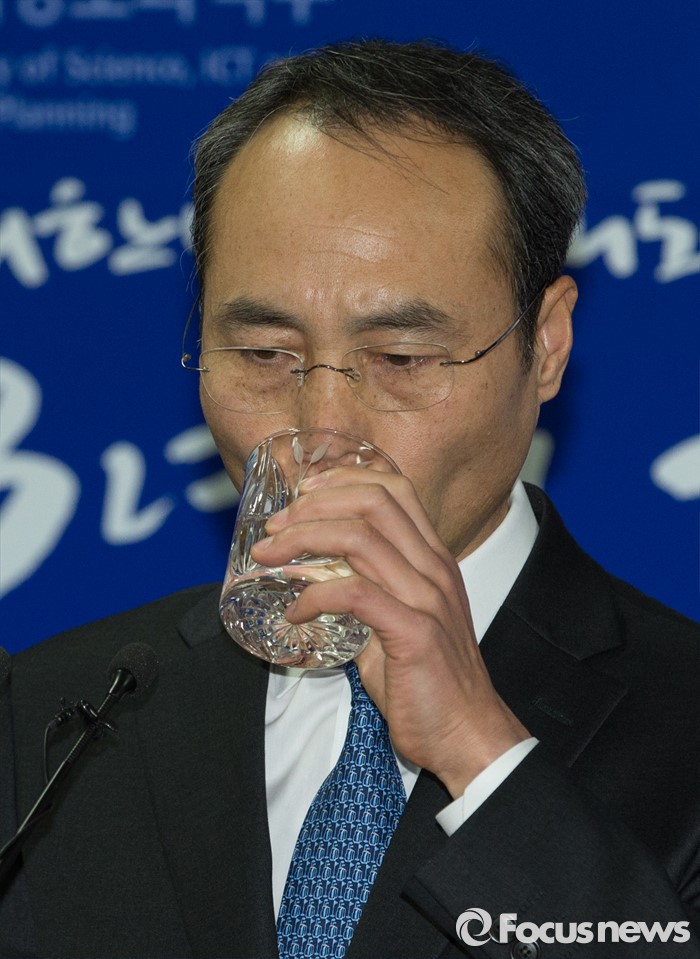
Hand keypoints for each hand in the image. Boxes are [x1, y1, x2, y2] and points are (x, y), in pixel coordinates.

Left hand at [251, 468, 529, 797]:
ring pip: (359, 538)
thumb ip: (363, 596)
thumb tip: (316, 583)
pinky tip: (295, 614)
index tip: (303, 494)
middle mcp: (434, 569)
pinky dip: (314, 595)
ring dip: (303, 541)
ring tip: (269, 559)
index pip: (394, 489)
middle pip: (372, 502)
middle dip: (313, 506)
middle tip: (274, 528)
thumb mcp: (397, 623)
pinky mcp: (414, 632)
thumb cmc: (429, 684)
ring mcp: (427, 597)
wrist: (467, 736)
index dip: (343, 480)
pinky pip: (354, 593)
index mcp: (433, 559)